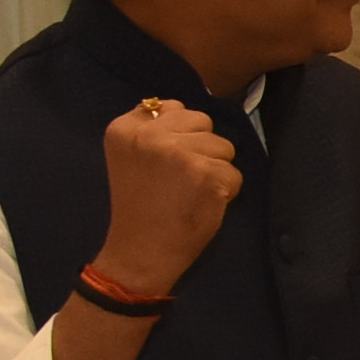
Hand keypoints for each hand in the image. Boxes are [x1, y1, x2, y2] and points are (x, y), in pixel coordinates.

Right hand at [91, 99, 246, 299]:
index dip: (179, 135)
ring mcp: (179, 152)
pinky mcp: (206, 173)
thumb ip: (154, 130)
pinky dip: (226, 192)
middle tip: (180, 180)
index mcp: (125, 128)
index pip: (173, 107)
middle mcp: (150, 134)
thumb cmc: (139, 207)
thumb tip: (184, 110)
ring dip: (215, 170)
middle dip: (201, 148)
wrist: (139, 252)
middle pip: (203, 121)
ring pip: (224, 146)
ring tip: (190, 193)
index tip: (165, 164)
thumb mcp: (131, 156)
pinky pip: (234, 173)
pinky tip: (201, 205)